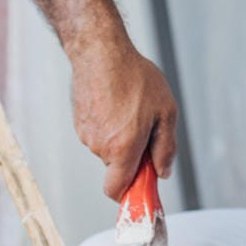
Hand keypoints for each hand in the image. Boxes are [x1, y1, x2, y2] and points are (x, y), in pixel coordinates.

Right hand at [69, 42, 177, 200]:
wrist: (100, 51)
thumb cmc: (134, 77)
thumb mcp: (165, 112)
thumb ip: (165, 148)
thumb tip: (162, 171)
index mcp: (122, 148)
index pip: (116, 190)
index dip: (129, 193)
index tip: (143, 186)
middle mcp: (101, 146)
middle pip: (117, 168)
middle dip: (131, 157)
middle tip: (146, 130)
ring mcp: (87, 134)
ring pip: (107, 150)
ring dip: (120, 138)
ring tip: (130, 109)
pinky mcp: (79, 122)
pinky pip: (98, 134)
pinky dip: (108, 126)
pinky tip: (116, 103)